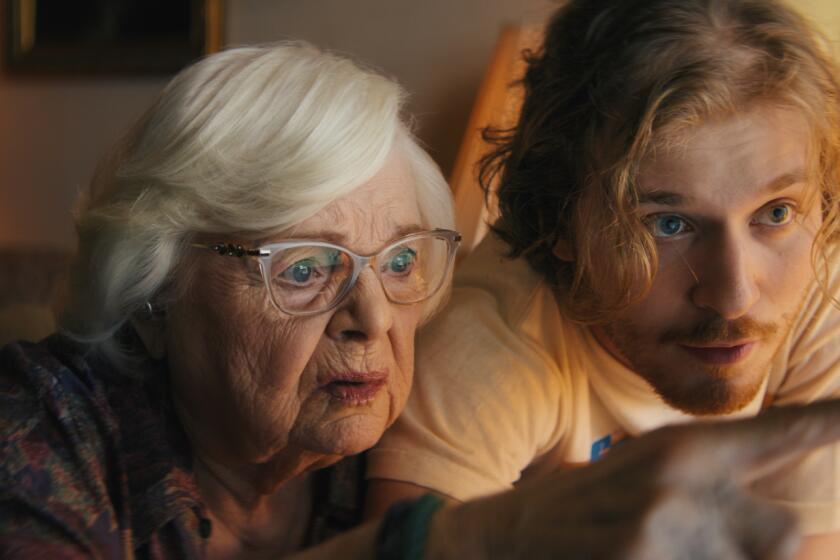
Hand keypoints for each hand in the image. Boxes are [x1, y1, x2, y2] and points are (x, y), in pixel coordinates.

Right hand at [441, 400, 839, 559]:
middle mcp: (679, 482)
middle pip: (784, 533)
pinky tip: (638, 556)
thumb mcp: (643, 472)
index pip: (780, 434)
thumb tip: (784, 530)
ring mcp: (660, 527)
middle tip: (700, 543)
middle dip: (759, 549)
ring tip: (661, 551)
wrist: (504, 537)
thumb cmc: (581, 508)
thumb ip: (710, 484)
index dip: (834, 424)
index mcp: (681, 448)